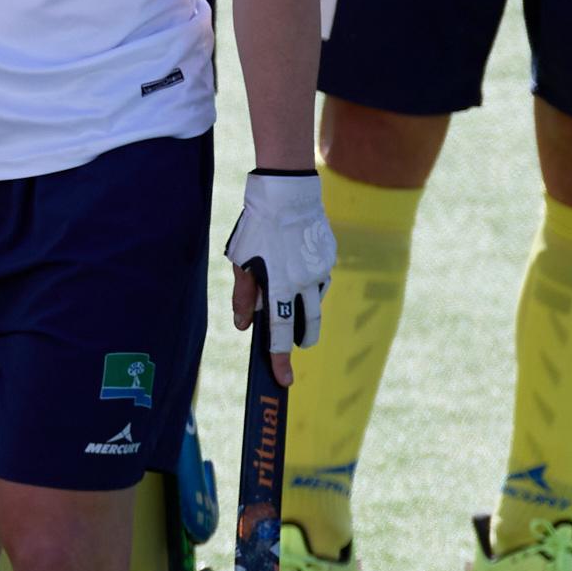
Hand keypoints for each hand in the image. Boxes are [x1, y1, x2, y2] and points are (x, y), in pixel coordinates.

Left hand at [227, 167, 332, 350]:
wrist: (287, 191)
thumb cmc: (257, 226)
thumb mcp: (241, 261)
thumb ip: (244, 296)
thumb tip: (245, 325)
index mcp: (279, 284)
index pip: (279, 331)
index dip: (279, 358)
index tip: (282, 379)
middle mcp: (304, 281)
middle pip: (307, 324)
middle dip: (302, 339)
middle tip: (298, 346)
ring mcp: (321, 269)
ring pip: (315, 301)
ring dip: (304, 309)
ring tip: (292, 304)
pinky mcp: (330, 257)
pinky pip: (320, 278)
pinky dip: (309, 282)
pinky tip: (298, 270)